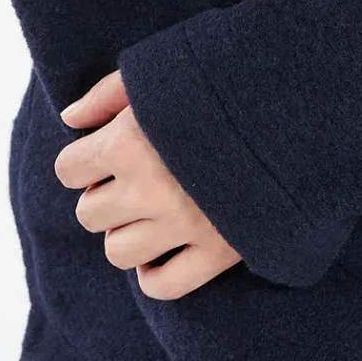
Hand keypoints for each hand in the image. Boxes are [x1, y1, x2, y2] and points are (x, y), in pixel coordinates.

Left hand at [55, 69, 243, 298]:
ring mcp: (183, 225)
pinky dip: (154, 274)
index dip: (83, 161)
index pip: (67, 170)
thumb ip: (108, 93)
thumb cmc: (220, 87)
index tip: (107, 154)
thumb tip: (69, 118)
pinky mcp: (218, 252)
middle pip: (88, 214)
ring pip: (117, 252)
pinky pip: (162, 286)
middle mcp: (149, 189)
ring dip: (127, 234)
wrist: (294, 110)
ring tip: (153, 212)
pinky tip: (165, 249)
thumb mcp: (161, 75)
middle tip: (136, 180)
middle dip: (105, 196)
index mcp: (128, 142)